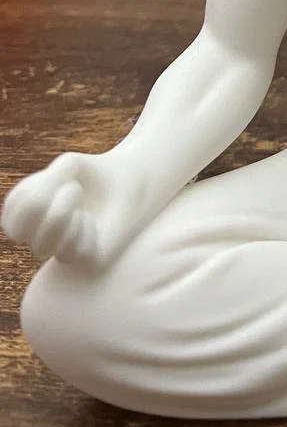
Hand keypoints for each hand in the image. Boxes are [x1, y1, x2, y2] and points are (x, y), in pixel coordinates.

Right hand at [2, 151, 147, 269]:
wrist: (133, 179)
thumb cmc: (97, 174)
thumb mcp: (68, 166)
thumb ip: (47, 181)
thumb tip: (38, 207)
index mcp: (34, 217)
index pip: (10, 218)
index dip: (25, 197)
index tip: (52, 179)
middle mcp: (45, 238)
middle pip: (19, 232)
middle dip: (42, 204)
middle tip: (72, 188)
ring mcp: (65, 251)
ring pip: (43, 246)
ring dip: (61, 213)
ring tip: (81, 200)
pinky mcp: (88, 261)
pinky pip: (71, 252)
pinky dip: (80, 229)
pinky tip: (93, 220)